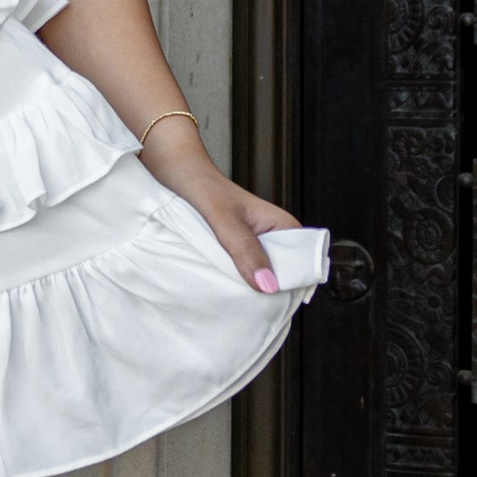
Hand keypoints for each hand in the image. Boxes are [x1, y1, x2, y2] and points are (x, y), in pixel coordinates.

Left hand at [137, 121, 296, 291]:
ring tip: (231, 296)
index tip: (272, 302)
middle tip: (246, 305)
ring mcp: (252, 245)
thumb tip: (268, 285)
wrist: (173, 171)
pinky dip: (230, 281)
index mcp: (283, 225)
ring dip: (246, 288)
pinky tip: (219, 287)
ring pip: (258, 276)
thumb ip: (245, 250)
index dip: (292, 284)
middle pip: (280, 275)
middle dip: (266, 291)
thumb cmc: (201, 185)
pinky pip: (239, 273)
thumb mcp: (224, 220)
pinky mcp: (233, 250)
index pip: (303, 264)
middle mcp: (271, 237)